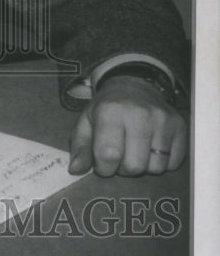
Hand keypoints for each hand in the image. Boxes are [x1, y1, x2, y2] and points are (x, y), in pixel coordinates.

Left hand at [68, 76, 187, 176]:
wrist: (134, 86)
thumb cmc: (107, 108)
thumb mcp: (86, 122)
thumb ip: (80, 147)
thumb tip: (76, 169)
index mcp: (111, 111)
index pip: (109, 155)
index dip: (103, 167)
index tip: (102, 163)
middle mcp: (139, 114)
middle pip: (134, 166)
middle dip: (123, 169)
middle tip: (120, 157)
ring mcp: (163, 120)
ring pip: (156, 168)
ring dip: (144, 166)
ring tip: (135, 151)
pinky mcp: (180, 126)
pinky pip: (174, 163)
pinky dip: (162, 162)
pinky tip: (152, 148)